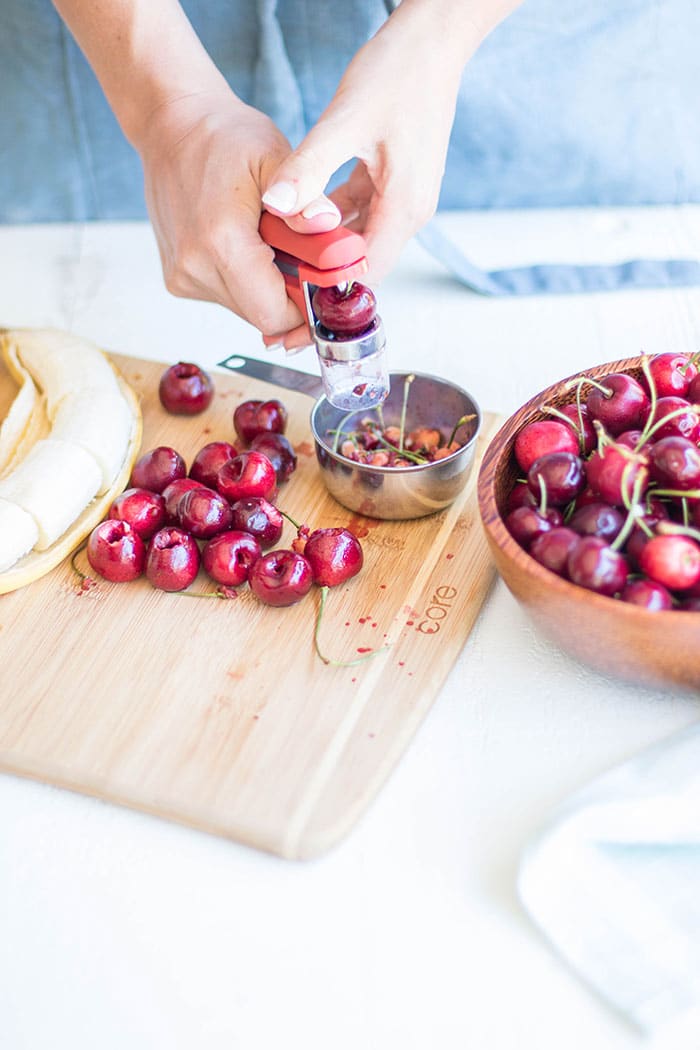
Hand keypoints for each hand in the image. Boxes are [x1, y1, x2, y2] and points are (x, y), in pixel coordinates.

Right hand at [137, 89, 341, 344]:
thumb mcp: (274, 157)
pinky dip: (246, 279)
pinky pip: (227, 296)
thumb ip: (305, 198)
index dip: (307, 307)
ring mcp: (182, 277)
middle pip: (262, 317)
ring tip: (270, 241)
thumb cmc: (223, 138)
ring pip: (245, 309)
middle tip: (300, 254)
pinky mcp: (177, 279)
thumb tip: (330, 226)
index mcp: (220, 243)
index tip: (323, 281)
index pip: (275, 314)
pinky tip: (246, 243)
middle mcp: (195, 268)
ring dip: (267, 286)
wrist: (171, 128)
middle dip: (290, 295)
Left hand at [261, 1, 478, 285]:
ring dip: (323, 249)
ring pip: (357, 240)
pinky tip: (298, 216)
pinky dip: (330, 220)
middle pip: (362, 265)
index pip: (366, 274)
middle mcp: (408, 212)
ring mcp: (402, 199)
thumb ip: (308, 168)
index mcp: (403, 208)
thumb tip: (275, 206)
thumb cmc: (397, 74)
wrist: (431, 40)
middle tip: (278, 287)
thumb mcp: (344, 121)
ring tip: (280, 255)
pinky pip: (358, 215)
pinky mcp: (393, 183)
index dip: (328, 292)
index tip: (292, 302)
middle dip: (321, 277)